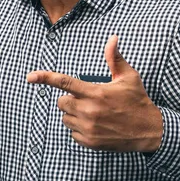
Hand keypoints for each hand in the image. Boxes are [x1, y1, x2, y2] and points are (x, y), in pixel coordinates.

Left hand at [27, 35, 162, 152]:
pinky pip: (72, 133)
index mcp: (96, 92)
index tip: (30, 77)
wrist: (149, 130)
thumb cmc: (137, 100)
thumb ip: (115, 58)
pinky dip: (79, 129)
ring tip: (94, 112)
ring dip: (74, 114)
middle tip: (87, 98)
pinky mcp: (89, 142)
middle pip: (62, 102)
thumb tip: (112, 38)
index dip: (45, 78)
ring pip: (66, 118)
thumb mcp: (128, 77)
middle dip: (70, 98)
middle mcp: (89, 111)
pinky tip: (95, 125)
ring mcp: (88, 128)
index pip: (65, 83)